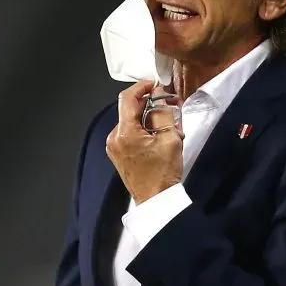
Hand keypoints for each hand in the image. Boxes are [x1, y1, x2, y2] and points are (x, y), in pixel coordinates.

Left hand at [106, 80, 182, 203]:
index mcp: (124, 133)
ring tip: (170, 128)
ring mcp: (114, 147)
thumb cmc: (163, 174)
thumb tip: (159, 98)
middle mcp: (114, 138)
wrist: (156, 200)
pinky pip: (130, 134)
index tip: (155, 85)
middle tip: (171, 106)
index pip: (127, 98)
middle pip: (131, 110)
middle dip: (151, 105)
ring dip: (150, 119)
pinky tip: (160, 138)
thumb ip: (163, 113)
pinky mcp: (118, 154)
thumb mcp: (170, 138)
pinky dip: (145, 130)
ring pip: (132, 122)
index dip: (142, 87)